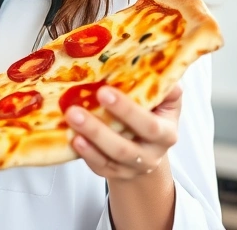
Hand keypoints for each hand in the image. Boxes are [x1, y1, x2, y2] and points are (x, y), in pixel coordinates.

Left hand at [66, 85, 181, 180]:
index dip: (127, 110)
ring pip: (110, 158)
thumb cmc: (153, 117)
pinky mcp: (115, 174)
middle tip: (74, 109)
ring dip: (88, 138)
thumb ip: (162, 86)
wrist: (149, 149)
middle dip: (99, 129)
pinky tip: (73, 139)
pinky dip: (86, 154)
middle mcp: (150, 154)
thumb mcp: (164, 102)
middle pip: (125, 147)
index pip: (149, 125)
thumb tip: (158, 63)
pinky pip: (100, 167)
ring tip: (70, 119)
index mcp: (166, 133)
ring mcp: (131, 167)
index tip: (104, 92)